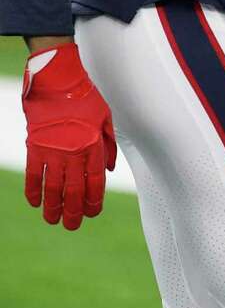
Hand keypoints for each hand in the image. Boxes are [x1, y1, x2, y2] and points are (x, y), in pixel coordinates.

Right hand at [23, 43, 116, 229]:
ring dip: (53, 207)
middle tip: (73, 225)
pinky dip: (34, 191)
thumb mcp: (106, 118)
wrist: (58, 82)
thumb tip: (107, 169)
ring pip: (53, 188)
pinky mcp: (35, 147)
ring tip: (54, 220)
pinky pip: (34, 175)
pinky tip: (35, 203)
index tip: (93, 212)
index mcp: (93, 144)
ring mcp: (52, 151)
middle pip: (74, 189)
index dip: (94, 200)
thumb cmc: (85, 97)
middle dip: (74, 211)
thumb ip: (108, 144)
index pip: (94, 180)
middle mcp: (74, 151)